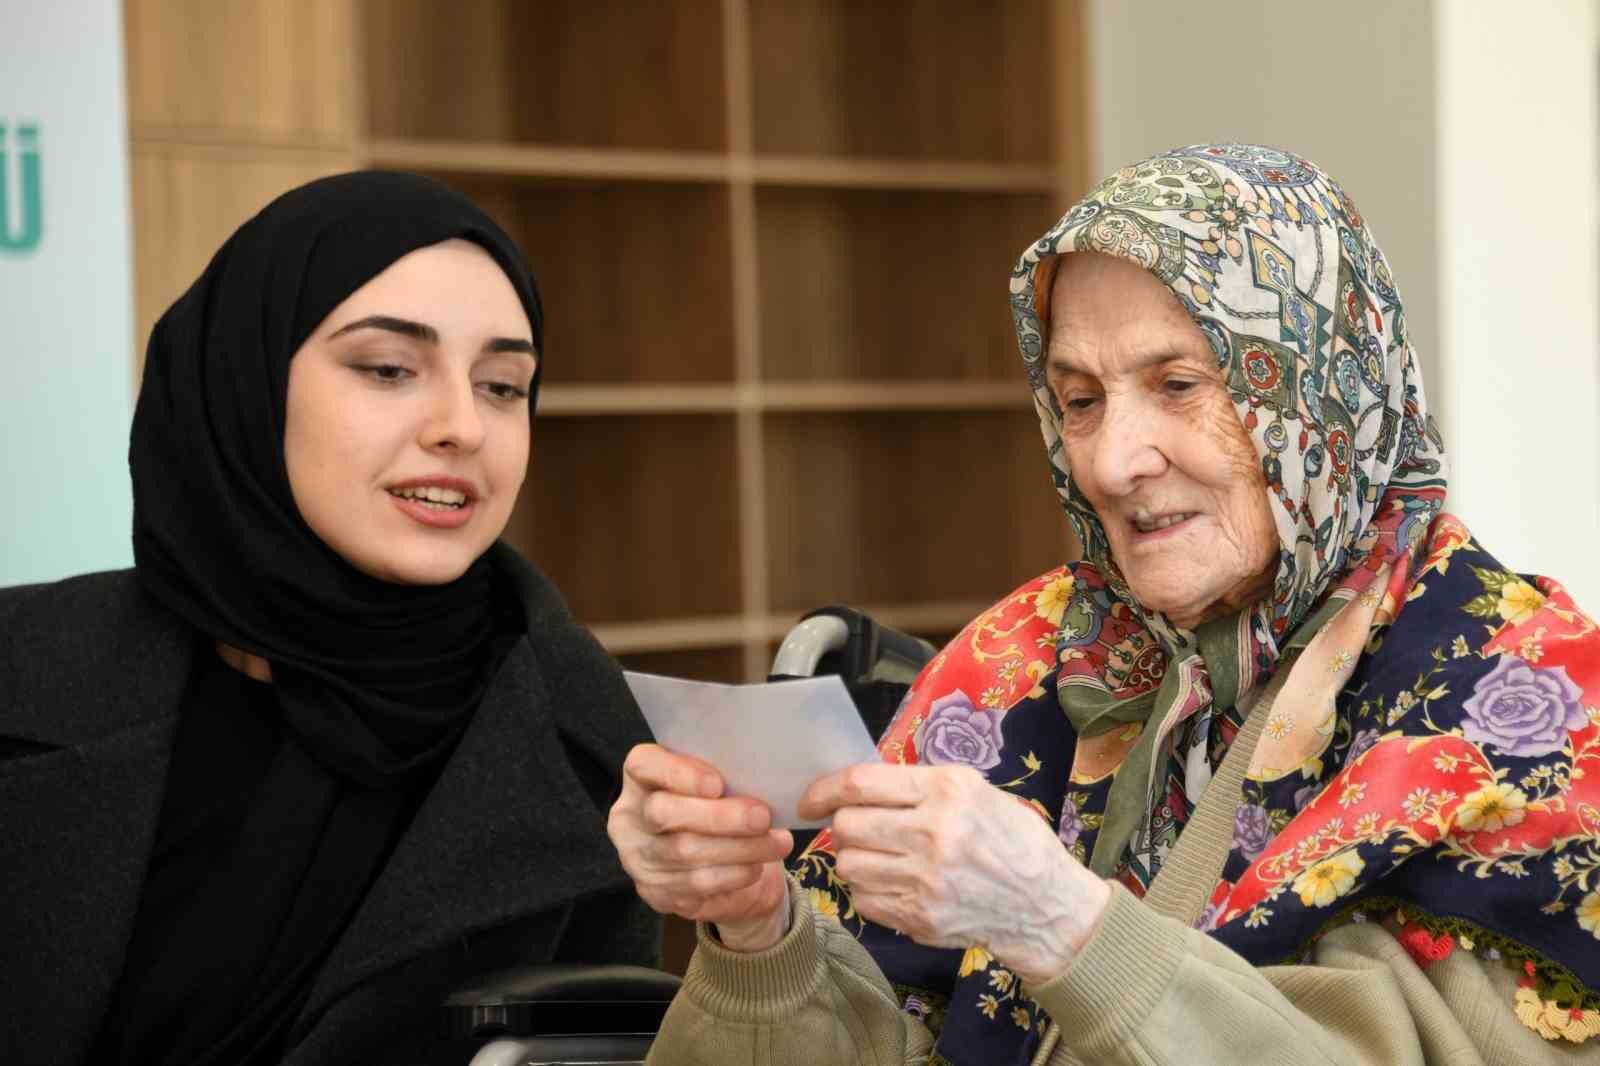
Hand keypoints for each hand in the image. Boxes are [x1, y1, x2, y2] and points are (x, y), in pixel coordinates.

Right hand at [607, 743, 792, 951]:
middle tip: (762, 816)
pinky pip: (694, 885)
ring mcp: (638, 859)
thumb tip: (757, 777)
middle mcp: (629, 818)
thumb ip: (726, 776)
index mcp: (640, 778)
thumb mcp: (722, 783)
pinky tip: (756, 866)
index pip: (643, 765)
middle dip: (718, 816)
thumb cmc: (722, 807)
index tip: (718, 784)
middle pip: (663, 813)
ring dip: (738, 848)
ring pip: (684, 852)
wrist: (725, 861)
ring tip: (776, 843)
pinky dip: (732, 875)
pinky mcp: (655, 892)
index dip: (678, 772)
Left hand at [799, 763, 1110, 985]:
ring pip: (849, 865)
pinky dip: (868, 891)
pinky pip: (863, 900)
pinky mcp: (921, 919)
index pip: (860, 783)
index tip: (812, 799)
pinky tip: (894, 883)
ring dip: (854, 858)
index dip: (824, 789)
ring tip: (880, 856)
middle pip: (847, 826)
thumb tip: (854, 787)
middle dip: (842, 824)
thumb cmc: (1009, 838)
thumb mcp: (974, 791)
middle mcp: (935, 834)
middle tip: (856, 828)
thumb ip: (917, 787)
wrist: (1044, 904)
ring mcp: (927, 881)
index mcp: (948, 791)